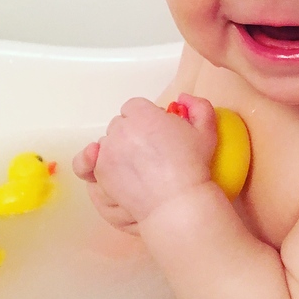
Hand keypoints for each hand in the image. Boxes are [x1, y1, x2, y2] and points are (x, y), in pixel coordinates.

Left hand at [73, 95, 217, 227]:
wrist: (177, 201)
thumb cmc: (193, 166)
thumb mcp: (207, 131)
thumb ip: (198, 106)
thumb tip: (182, 97)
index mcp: (143, 114)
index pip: (134, 107)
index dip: (145, 118)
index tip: (157, 132)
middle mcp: (121, 128)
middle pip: (120, 124)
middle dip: (131, 133)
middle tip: (150, 151)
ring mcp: (107, 150)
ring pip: (108, 143)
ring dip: (118, 149)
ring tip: (138, 167)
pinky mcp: (99, 171)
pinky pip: (92, 162)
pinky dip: (101, 164)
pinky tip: (119, 172)